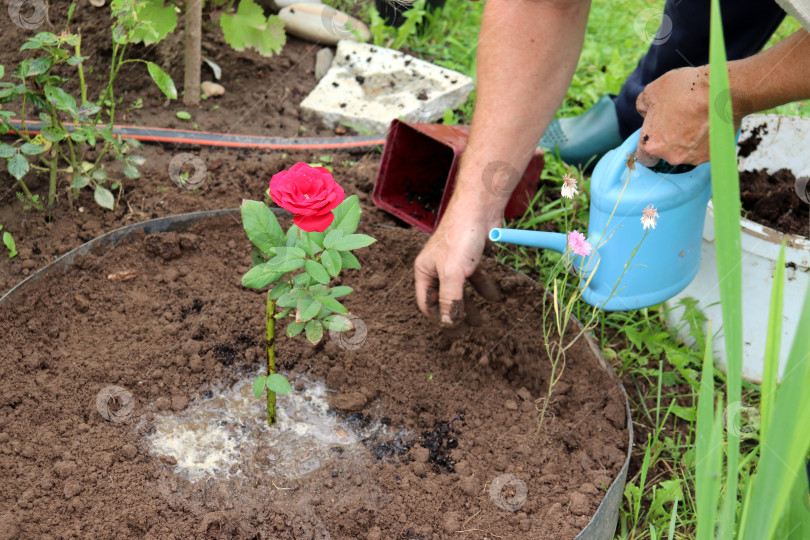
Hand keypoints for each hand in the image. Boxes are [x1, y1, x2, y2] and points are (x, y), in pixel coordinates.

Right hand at [414, 207, 500, 325]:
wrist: (480, 209)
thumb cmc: (460, 237)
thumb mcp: (453, 273)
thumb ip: (450, 300)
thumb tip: (448, 324)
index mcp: (424, 271)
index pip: (426, 303)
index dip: (438, 318)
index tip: (453, 332)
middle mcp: (436, 268)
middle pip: (443, 298)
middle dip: (456, 314)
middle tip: (468, 330)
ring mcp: (454, 263)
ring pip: (460, 290)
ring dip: (471, 305)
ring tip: (481, 322)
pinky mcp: (470, 258)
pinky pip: (475, 278)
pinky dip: (483, 289)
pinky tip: (494, 298)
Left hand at [635, 67, 715, 166]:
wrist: (720, 90)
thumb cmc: (684, 89)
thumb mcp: (652, 91)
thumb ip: (642, 106)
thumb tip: (645, 113)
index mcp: (651, 145)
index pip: (642, 156)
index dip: (648, 145)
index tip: (655, 136)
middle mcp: (671, 157)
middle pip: (666, 153)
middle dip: (670, 140)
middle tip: (679, 119)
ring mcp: (693, 158)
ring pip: (686, 152)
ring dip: (688, 140)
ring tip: (696, 117)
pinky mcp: (713, 155)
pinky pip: (704, 149)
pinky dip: (705, 139)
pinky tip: (709, 122)